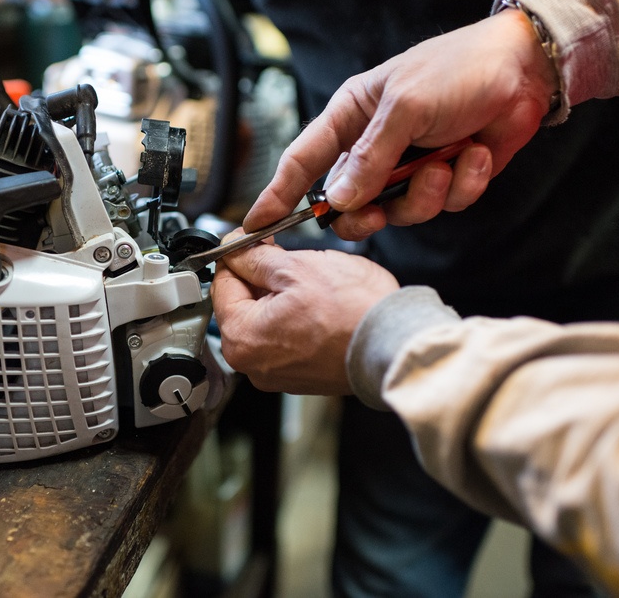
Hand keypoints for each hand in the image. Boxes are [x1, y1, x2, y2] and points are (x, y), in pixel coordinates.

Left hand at [210, 234, 398, 393]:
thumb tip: (236, 249)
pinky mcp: (300, 377)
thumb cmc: (355, 312)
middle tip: (288, 259)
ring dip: (280, 297)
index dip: (238, 255)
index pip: (222, 283)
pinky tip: (319, 307)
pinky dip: (296, 319)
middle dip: (261, 278)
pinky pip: (285, 339)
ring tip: (310, 284)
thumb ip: (255, 257)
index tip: (253, 242)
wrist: (396, 344)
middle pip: (242, 304)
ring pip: (265, 321)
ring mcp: (276, 374)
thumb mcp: (297, 267)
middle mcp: (253, 364)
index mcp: (242, 338)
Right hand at [244, 9, 558, 240]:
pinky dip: (462, 185)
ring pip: (398, 212)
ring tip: (447, 163)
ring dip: (425, 195)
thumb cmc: (459, 69)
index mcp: (350, 117)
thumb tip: (339, 202)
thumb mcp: (406, 106)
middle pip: (347, 203)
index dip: (277, 196)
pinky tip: (475, 153)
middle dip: (364, 215)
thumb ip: (371, 158)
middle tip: (375, 215)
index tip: (255, 227)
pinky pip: (441, 205)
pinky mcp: (444, 180)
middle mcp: (374, 146)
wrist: (526, 69)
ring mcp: (409, 167)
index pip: (301, 162)